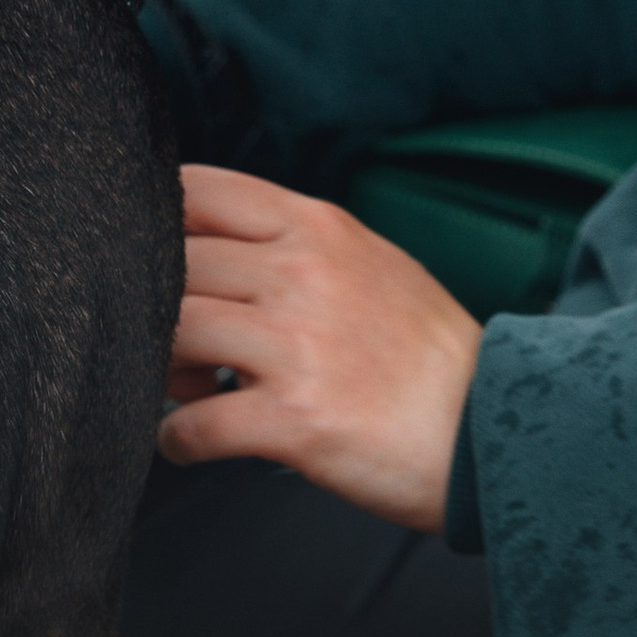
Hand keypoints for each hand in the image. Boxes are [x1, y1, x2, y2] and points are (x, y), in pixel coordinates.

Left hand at [157, 164, 482, 532]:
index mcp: (319, 228)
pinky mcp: (292, 419)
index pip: (202, 192)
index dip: (157, 220)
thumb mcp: (371, 262)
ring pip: (173, 333)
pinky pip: (192, 425)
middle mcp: (302, 273)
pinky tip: (191, 443)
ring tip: (186, 390)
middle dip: (155, 305)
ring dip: (160, 368)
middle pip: (174, 264)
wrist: (484, 426)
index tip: (152, 257)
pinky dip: (176, 439)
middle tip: (178, 344)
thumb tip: (219, 252)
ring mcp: (296, 345)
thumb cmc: (428, 353)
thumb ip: (298, 246)